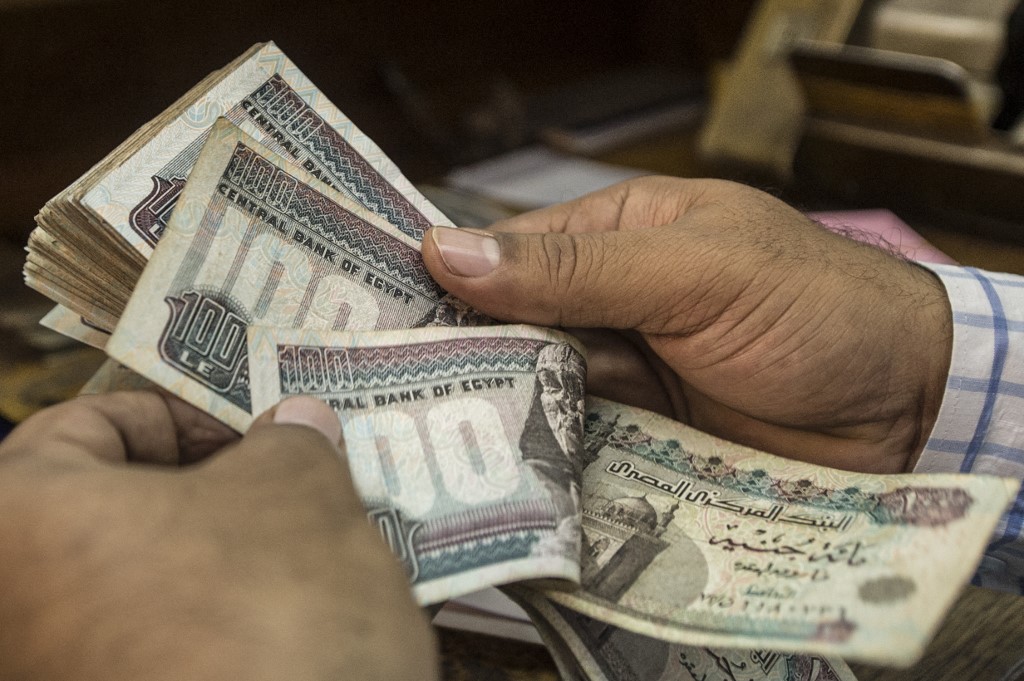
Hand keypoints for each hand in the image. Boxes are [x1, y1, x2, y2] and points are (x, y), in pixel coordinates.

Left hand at [0, 391, 435, 680]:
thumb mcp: (299, 494)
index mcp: (16, 523)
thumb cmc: (273, 619)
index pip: (85, 425)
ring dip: (219, 559)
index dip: (185, 414)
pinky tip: (285, 625)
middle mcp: (11, 611)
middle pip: (109, 512)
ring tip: (305, 552)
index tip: (255, 428)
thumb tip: (295, 427)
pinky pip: (155, 652)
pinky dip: (211, 626)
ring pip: (139, 587)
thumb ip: (290, 443)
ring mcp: (53, 677)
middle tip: (290, 482)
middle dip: (208, 489)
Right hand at [422, 177, 952, 473]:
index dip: (449, 285)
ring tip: (433, 447)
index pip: (510, 256)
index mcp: (618, 237)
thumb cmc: (814, 307)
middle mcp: (613, 305)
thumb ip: (578, 269)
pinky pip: (578, 447)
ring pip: (540, 394)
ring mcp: (628, 376)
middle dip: (466, 362)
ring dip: (502, 418)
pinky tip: (501, 481)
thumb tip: (447, 250)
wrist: (910, 405)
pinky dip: (545, 462)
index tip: (377, 324)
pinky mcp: (645, 440)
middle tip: (392, 401)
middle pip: (516, 332)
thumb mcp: (697, 268)